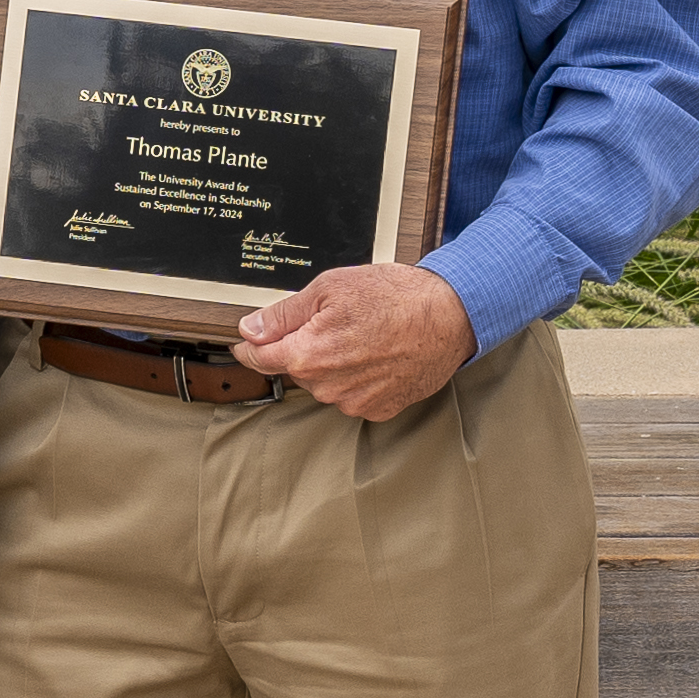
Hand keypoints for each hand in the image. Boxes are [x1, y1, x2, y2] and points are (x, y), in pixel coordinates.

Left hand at [232, 262, 474, 420]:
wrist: (449, 316)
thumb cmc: (396, 296)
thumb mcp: (330, 287)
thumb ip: (284, 313)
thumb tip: (251, 328)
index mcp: (308, 354)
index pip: (259, 358)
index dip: (251, 345)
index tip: (249, 340)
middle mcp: (327, 386)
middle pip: (295, 368)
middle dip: (304, 347)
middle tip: (333, 321)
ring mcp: (354, 402)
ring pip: (325, 383)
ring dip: (332, 364)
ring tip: (363, 336)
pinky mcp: (378, 410)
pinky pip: (352, 395)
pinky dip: (358, 378)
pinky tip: (376, 354)